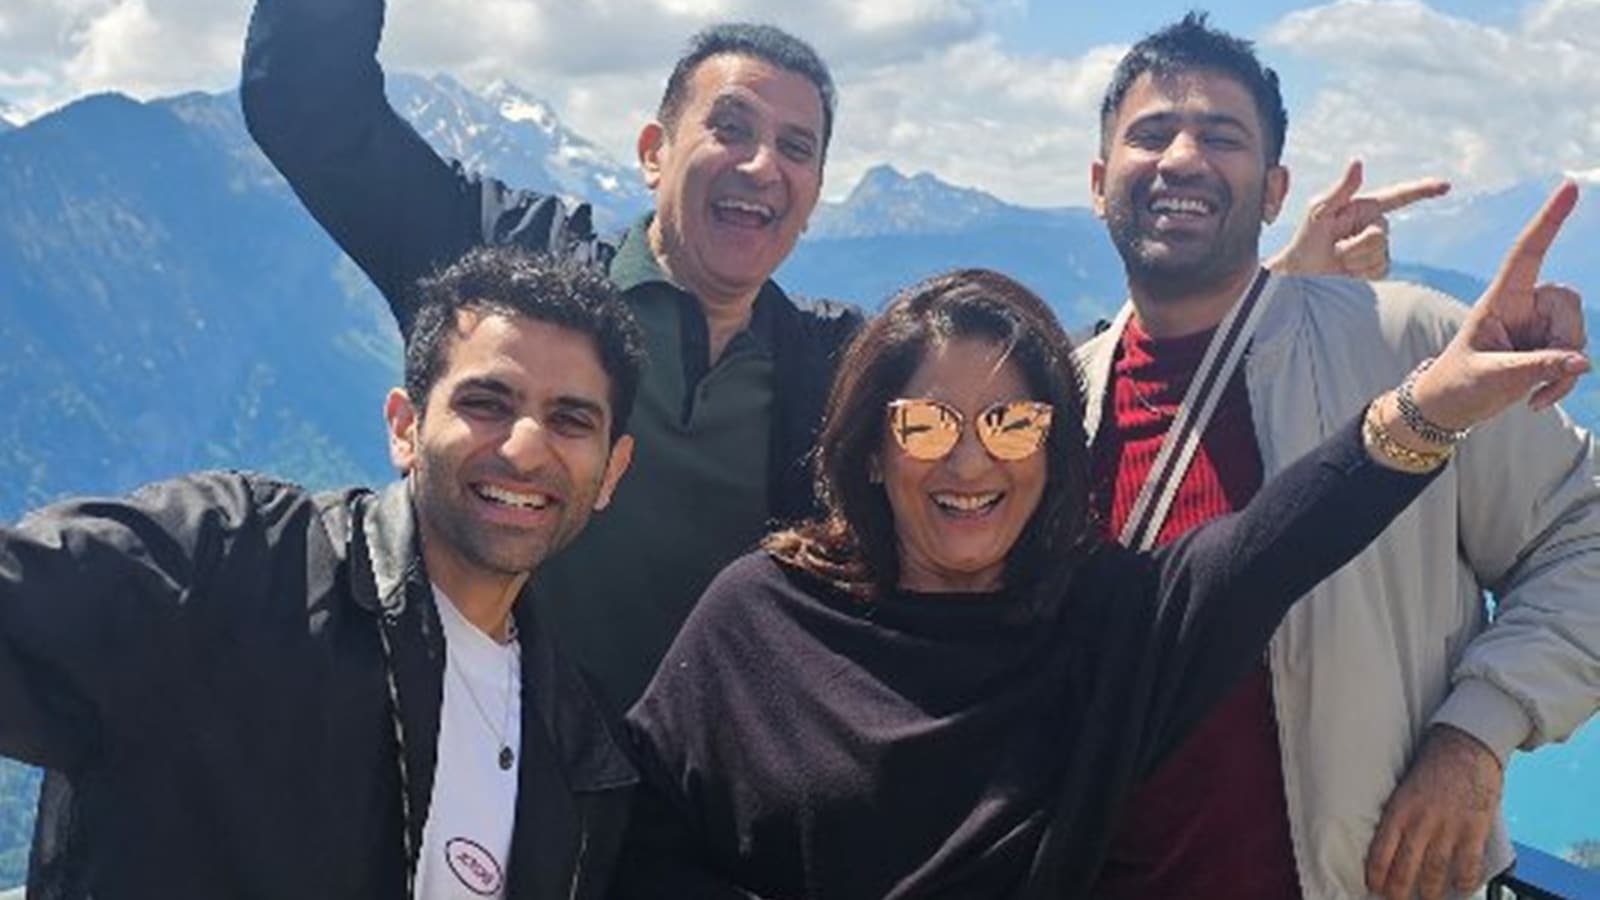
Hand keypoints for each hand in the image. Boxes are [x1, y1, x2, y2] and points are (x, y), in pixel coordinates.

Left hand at [1269, 160, 1449, 279]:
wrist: (1301, 274)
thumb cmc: (1306, 239)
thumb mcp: (1319, 211)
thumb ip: (1340, 190)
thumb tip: (1358, 162)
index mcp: (1364, 207)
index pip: (1399, 196)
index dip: (1422, 190)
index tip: (1446, 186)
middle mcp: (1375, 225)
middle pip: (1381, 234)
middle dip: (1354, 244)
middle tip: (1334, 248)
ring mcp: (1378, 247)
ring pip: (1380, 254)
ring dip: (1354, 259)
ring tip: (1337, 259)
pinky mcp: (1377, 268)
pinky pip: (1379, 269)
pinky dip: (1360, 272)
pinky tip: (1347, 271)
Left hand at [1365, 725, 1502, 899]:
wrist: (1466, 746)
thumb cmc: (1433, 765)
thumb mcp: (1405, 788)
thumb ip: (1400, 814)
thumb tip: (1392, 841)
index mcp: (1399, 810)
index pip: (1381, 851)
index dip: (1376, 874)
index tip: (1374, 885)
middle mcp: (1421, 822)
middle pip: (1406, 868)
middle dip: (1399, 889)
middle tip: (1396, 899)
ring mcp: (1448, 828)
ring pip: (1435, 872)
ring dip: (1430, 890)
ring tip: (1427, 897)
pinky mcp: (1473, 829)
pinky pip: (1468, 865)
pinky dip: (1464, 880)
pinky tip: (1461, 886)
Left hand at [1403, 180, 1588, 432]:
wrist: (1451, 406)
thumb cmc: (1458, 384)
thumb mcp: (1491, 377)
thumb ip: (1535, 368)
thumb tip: (1583, 361)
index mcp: (1500, 298)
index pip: (1527, 252)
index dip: (1548, 221)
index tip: (1568, 187)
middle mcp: (1523, 304)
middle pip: (1568, 303)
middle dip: (1564, 340)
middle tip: (1535, 376)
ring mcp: (1538, 324)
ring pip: (1577, 333)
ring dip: (1562, 369)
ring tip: (1529, 392)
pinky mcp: (1548, 344)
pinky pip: (1576, 356)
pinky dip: (1563, 381)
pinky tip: (1537, 400)